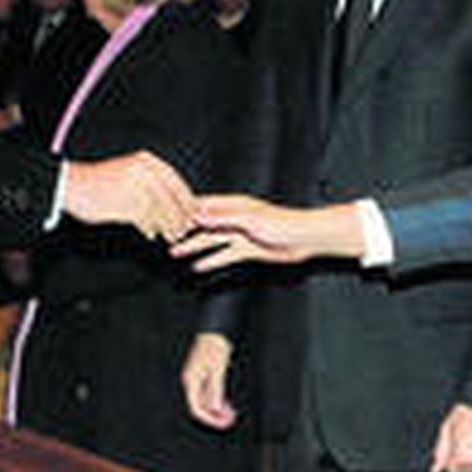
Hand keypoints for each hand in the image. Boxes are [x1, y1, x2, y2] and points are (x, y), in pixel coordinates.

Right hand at [63, 151, 194, 240]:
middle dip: (180, 216)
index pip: (175, 181)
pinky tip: (151, 235)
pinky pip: (144, 220)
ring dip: (167, 226)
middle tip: (185, 230)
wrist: (72, 184)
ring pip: (159, 211)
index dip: (185, 199)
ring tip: (172, 236)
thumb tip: (177, 204)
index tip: (192, 213)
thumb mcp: (130, 173)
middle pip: (170, 198)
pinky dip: (149, 228)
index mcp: (146, 162)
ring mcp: (134, 187)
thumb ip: (152, 184)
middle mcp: (143, 172)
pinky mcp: (125, 203)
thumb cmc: (102, 182)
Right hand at [171, 195, 365, 271]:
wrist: (306, 239)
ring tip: (175, 254)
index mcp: (233, 205)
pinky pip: (225, 255)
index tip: (165, 216)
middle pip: (204, 225)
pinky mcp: (248, 249)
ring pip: (212, 241)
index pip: (203, 206)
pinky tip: (199, 267)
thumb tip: (197, 214)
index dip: (184, 211)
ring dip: (194, 248)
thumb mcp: (249, 219)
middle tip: (165, 239)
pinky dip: (211, 261)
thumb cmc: (283, 223)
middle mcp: (235, 218)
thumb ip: (222, 217)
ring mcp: (241, 234)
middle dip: (184, 231)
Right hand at [181, 333, 236, 429]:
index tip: (223, 423)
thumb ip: (216, 389)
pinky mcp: (204, 372)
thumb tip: (216, 408)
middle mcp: (192, 380)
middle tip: (230, 420)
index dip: (210, 419)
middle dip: (215, 415)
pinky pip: (208, 391)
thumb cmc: (215, 345)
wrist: (216, 329)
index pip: (196, 408)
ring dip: (217, 409)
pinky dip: (218, 399)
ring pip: (205, 399)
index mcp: (191, 380)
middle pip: (200, 405)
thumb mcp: (218, 369)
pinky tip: (227, 403)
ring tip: (231, 414)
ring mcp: (197, 376)